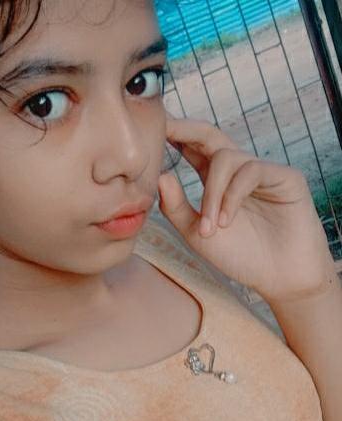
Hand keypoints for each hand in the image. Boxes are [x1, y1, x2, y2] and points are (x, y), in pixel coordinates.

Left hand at [157, 117, 335, 304]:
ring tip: (209, 227)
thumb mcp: (197, 234)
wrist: (279, 278)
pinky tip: (227, 221)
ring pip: (226, 158)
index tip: (150, 127)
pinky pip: (250, 171)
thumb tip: (160, 176)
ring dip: (211, 193)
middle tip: (164, 127)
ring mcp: (262, 171)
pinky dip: (232, 196)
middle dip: (185, 129)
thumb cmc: (240, 256)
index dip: (173, 136)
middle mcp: (238, 170)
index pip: (192, 149)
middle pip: (209, 135)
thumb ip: (176, 208)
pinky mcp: (285, 176)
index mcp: (216, 181)